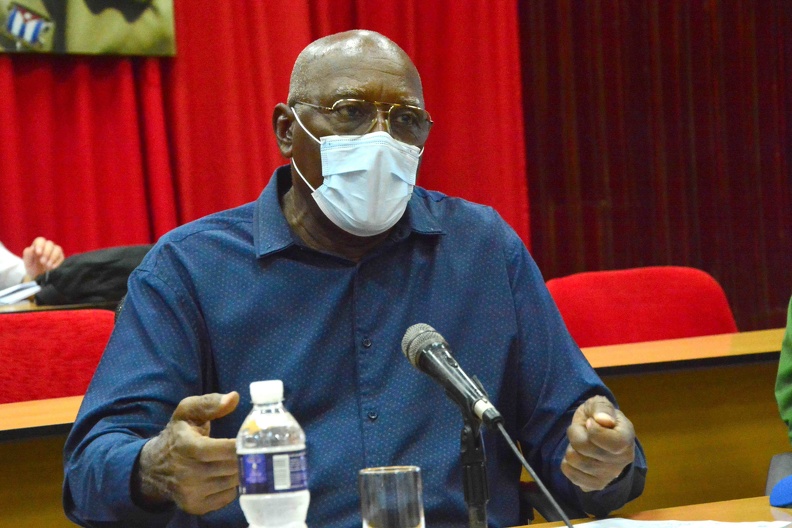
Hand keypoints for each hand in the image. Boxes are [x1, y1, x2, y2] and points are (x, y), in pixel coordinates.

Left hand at [22, 237, 64, 279]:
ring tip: (47, 266)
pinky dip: (57, 262)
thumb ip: (27, 255)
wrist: (39, 276)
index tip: (38, 253)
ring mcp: (55, 251)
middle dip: (46, 253)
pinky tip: (52, 268)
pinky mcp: (61, 257)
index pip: (40, 240)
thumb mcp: (27, 262)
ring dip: (52, 258)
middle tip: (42, 262)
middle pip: (50, 244)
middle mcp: (47, 246)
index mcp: (38, 245)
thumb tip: (31, 248)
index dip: (40, 245)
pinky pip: (61, 257)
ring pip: (57, 249)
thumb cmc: (32, 267)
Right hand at [136, 392, 239, 514]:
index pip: (223, 450)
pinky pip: (227, 496)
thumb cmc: (177, 434)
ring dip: (239, 470)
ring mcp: (191, 493)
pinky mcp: (196, 507)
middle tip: (251, 448)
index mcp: (186, 446)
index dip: (240, 445)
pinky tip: (225, 475)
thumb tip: (234, 397)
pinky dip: (231, 485)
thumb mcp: (187, 412)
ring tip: (236, 460)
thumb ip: (210, 402)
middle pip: (231, 466)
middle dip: (243, 456)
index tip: (251, 438)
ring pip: (232, 481)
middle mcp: (187, 473)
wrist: (154, 467)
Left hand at [561, 395, 635, 491]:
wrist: (596, 434)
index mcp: (627, 438)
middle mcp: (622, 460)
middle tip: (581, 430)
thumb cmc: (598, 417)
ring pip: (574, 460)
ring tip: (580, 443)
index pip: (614, 443)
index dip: (595, 431)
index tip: (589, 423)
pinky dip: (567, 464)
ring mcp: (609, 475)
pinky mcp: (596, 485)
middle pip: (585, 448)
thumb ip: (601, 407)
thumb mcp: (599, 403)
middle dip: (575, 434)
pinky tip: (577, 456)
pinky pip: (571, 475)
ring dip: (571, 447)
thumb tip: (603, 420)